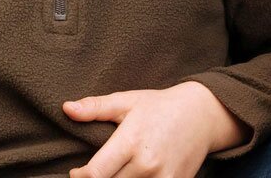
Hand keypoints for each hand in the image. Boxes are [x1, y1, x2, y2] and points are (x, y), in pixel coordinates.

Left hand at [63, 80, 242, 177]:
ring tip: (116, 173)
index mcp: (131, 141)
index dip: (79, 177)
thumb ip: (96, 107)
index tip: (77, 172)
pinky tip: (133, 176)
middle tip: (99, 172)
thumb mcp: (128, 101)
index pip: (95, 174)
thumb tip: (66, 108)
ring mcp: (163, 177)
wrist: (203, 114)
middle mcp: (147, 163)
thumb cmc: (160, 107)